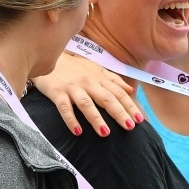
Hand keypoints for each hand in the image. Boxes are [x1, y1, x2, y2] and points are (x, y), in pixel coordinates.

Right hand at [29, 52, 143, 136]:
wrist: (47, 56)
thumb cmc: (73, 66)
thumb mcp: (95, 68)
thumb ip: (113, 80)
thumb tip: (132, 90)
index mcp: (99, 77)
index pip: (118, 93)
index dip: (130, 106)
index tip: (140, 120)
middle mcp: (88, 82)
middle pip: (106, 99)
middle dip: (119, 113)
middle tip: (129, 127)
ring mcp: (72, 87)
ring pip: (86, 104)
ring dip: (96, 118)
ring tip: (105, 132)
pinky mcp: (57, 92)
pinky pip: (64, 107)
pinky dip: (70, 119)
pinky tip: (77, 132)